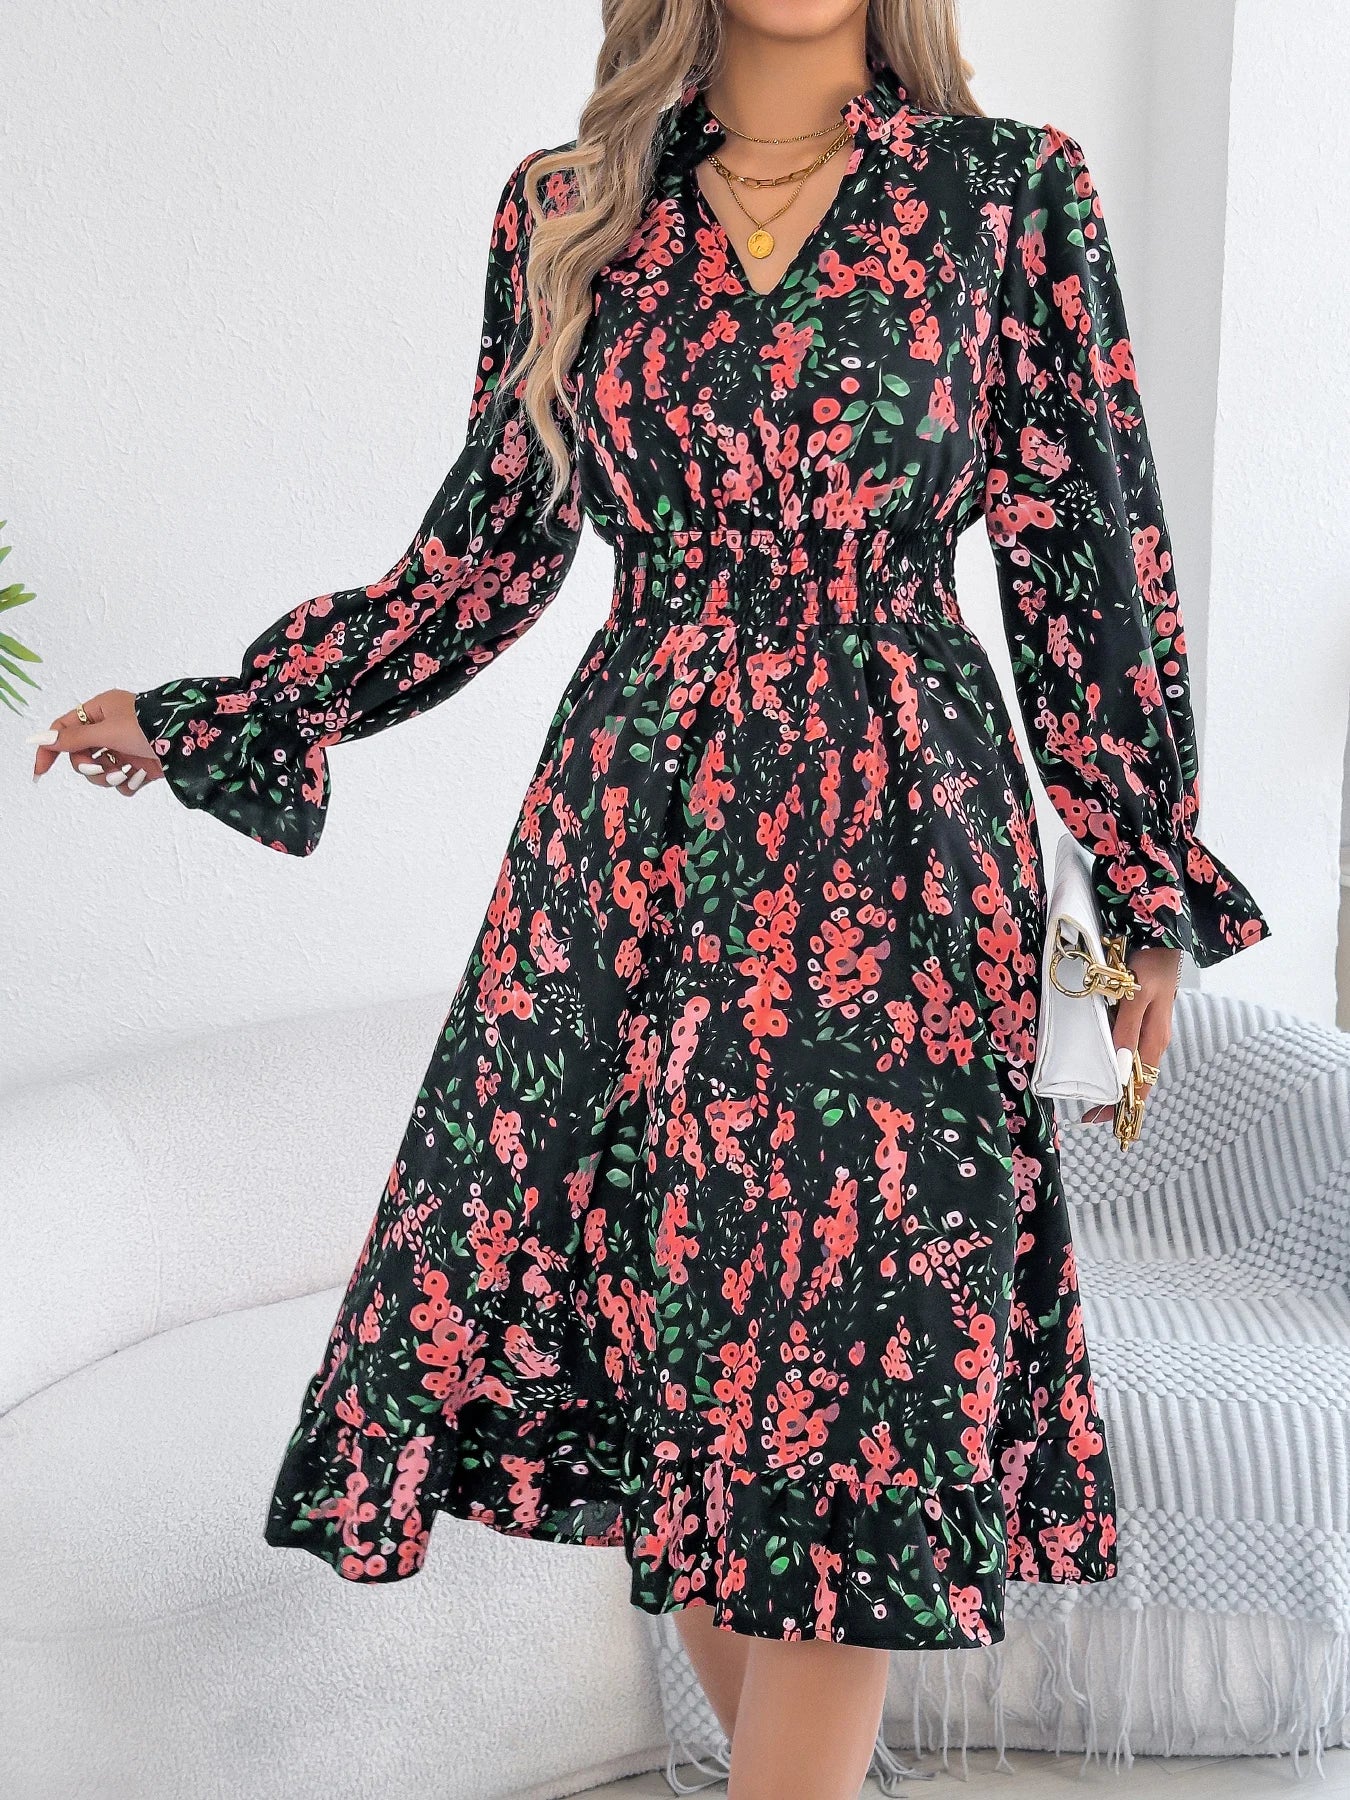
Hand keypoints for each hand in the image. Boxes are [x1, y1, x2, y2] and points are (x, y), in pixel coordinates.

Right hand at [27, 689, 163, 795]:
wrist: (188, 741)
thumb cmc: (148, 726)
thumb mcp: (106, 731)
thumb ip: (73, 738)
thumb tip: (39, 739)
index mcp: (100, 711)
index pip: (63, 729)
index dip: (50, 749)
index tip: (40, 772)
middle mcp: (110, 729)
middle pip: (80, 755)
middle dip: (87, 766)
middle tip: (99, 768)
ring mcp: (125, 748)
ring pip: (100, 772)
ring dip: (107, 778)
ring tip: (123, 774)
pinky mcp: (141, 766)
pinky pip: (122, 782)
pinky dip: (128, 784)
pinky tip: (139, 777)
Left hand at [1081, 944, 1182, 1125]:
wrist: (1163, 936)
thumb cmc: (1150, 963)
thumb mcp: (1136, 995)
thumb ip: (1127, 1029)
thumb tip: (1120, 1068)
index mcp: (1155, 1039)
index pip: (1140, 1085)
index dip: (1121, 1106)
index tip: (1100, 1122)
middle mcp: (1155, 1039)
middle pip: (1136, 1080)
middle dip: (1115, 1100)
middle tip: (1089, 1115)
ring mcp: (1150, 1029)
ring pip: (1133, 1066)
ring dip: (1115, 1083)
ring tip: (1094, 1097)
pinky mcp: (1143, 1018)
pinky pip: (1130, 1049)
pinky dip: (1117, 1063)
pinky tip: (1105, 1065)